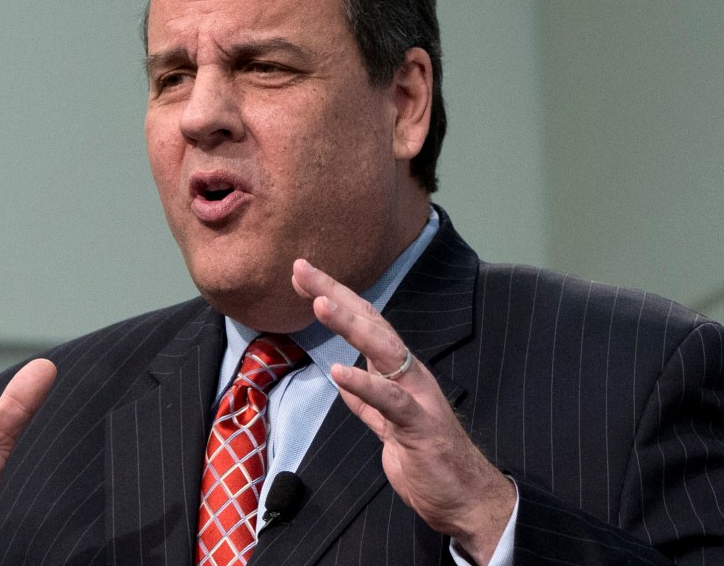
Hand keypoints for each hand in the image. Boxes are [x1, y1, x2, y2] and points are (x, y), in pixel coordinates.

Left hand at [292, 260, 514, 564]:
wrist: (466, 500)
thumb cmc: (429, 461)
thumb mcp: (388, 427)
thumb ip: (368, 404)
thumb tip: (344, 381)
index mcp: (398, 373)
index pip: (363, 323)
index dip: (334, 297)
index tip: (301, 276)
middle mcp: (409, 375)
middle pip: (369, 322)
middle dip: (334, 293)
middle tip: (302, 268)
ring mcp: (416, 397)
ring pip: (383, 350)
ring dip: (351, 324)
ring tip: (319, 304)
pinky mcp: (420, 426)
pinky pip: (390, 401)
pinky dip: (365, 385)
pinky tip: (340, 372)